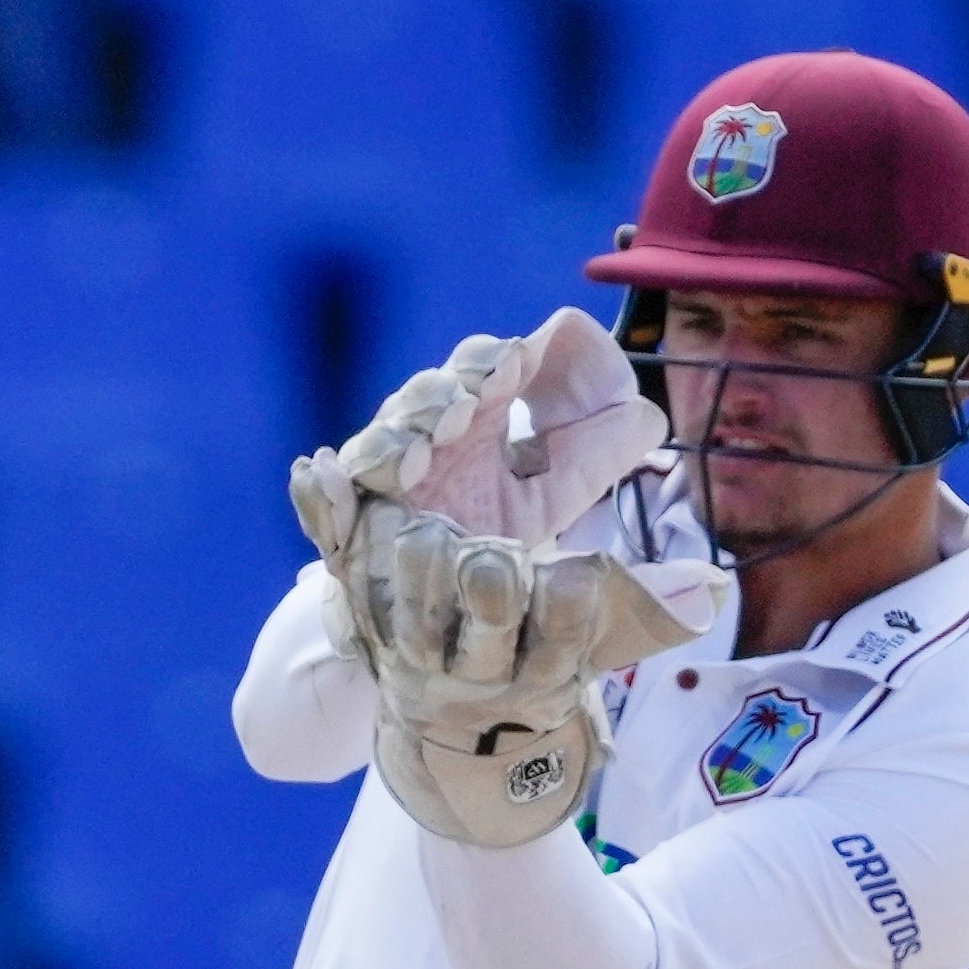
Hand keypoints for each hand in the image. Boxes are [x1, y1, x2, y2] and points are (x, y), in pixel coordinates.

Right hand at [293, 309, 667, 555]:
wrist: (439, 610)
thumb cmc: (495, 538)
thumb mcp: (550, 496)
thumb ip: (594, 457)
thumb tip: (647, 416)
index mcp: (476, 415)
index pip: (483, 366)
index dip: (496, 359)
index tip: (518, 357)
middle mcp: (425, 436)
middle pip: (427, 394)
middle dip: (445, 391)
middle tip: (468, 401)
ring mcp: (382, 478)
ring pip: (380, 440)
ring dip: (397, 436)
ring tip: (419, 449)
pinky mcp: (346, 524)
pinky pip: (324, 500)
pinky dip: (322, 489)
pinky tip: (325, 474)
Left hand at [316, 498, 694, 849]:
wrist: (453, 764)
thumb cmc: (535, 686)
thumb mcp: (587, 659)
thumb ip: (638, 613)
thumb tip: (711, 586)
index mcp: (542, 672)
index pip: (567, 625)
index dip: (573, 600)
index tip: (583, 572)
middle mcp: (478, 669)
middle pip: (488, 612)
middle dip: (494, 583)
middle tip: (492, 554)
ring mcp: (415, 655)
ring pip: (416, 600)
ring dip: (420, 560)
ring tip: (421, 527)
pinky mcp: (367, 632)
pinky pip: (346, 574)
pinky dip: (330, 517)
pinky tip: (319, 470)